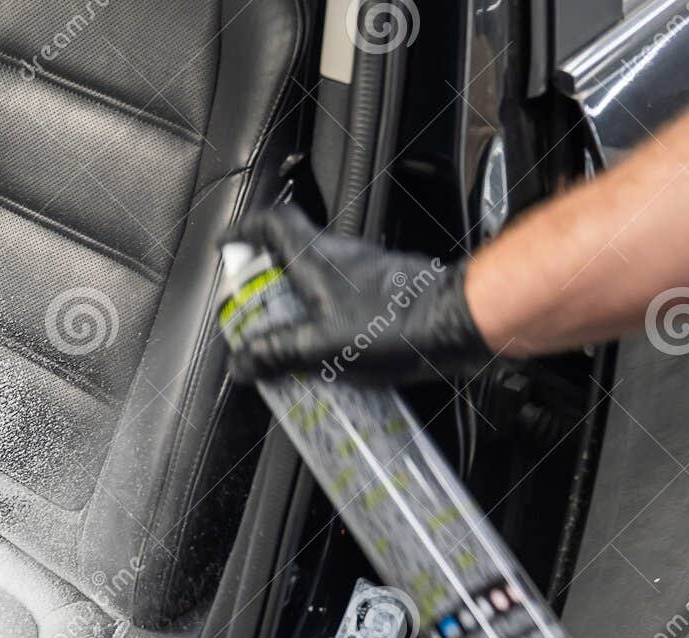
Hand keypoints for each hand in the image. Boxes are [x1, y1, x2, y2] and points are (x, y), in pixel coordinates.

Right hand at [224, 206, 492, 384]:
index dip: (244, 230)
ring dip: (297, 302)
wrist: (462, 323)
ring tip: (288, 341)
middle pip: (291, 253)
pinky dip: (326, 317)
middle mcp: (340, 256)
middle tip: (252, 312)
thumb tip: (240, 363)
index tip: (227, 247)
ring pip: (318, 278)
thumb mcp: (322, 347)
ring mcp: (367, 271)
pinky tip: (330, 352)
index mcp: (315, 259)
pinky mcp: (388, 291)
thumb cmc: (395, 325)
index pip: (272, 222)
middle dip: (265, 280)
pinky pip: (343, 298)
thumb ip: (277, 354)